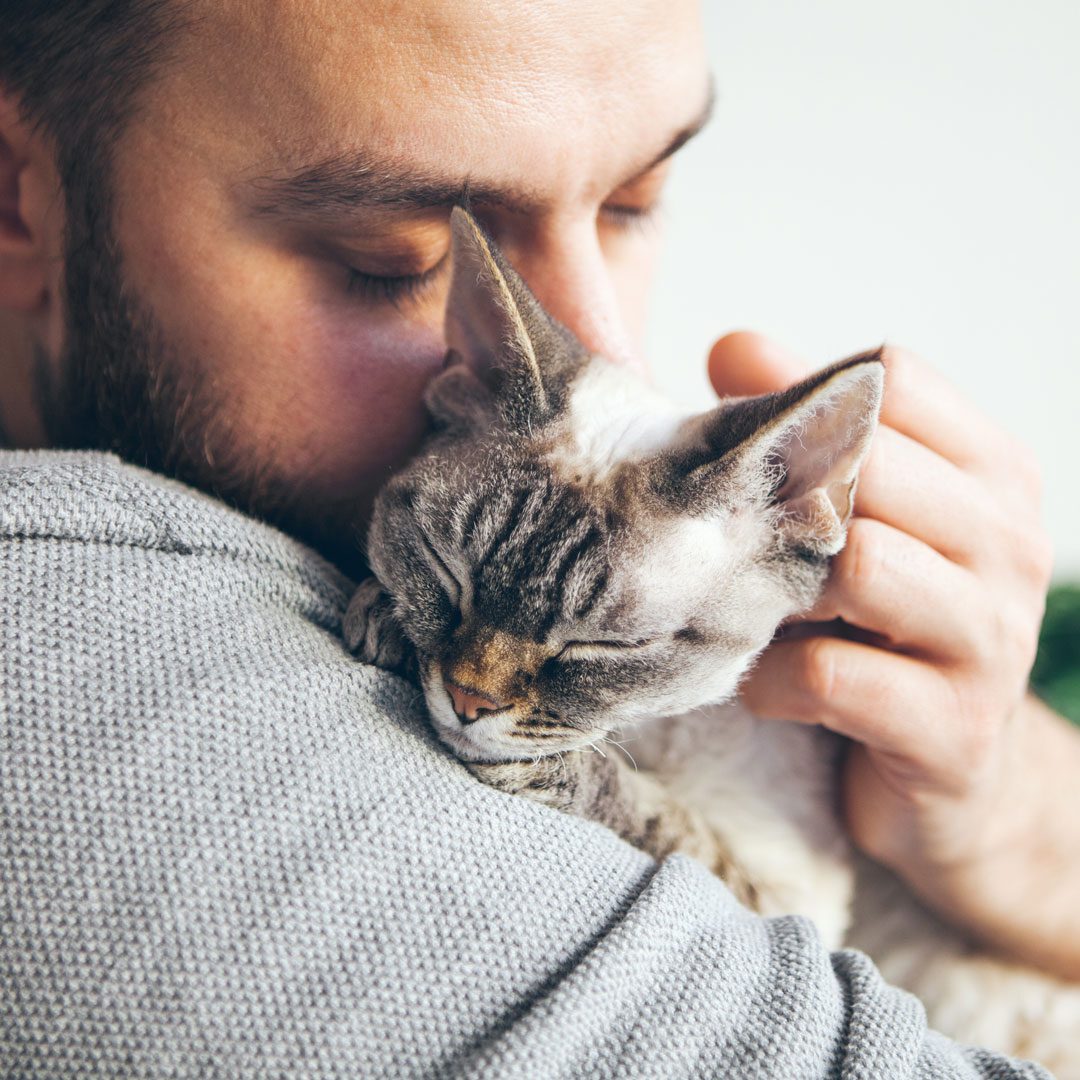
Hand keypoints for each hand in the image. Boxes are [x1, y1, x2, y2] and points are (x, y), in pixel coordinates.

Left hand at [709, 331, 1079, 979]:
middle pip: (870, 466)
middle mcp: (1007, 545)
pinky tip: (765, 684)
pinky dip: (770, 679)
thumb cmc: (888, 628)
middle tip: (738, 539)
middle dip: (785, 500)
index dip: (805, 398)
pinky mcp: (954, 732)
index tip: (753, 443)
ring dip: (778, 592)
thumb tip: (732, 345)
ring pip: (859, 565)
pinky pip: (830, 676)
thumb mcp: (863, 519)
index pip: (896, 379)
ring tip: (758, 614)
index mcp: (992, 475)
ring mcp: (991, 641)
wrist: (960, 779)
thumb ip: (809, 432)